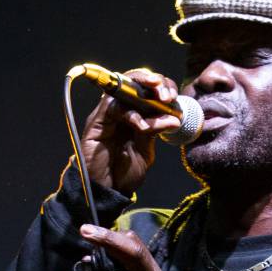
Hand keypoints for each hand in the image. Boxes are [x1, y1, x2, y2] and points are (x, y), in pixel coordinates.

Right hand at [78, 67, 184, 192]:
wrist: (106, 190)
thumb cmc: (124, 172)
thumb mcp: (145, 150)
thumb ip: (155, 131)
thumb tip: (174, 117)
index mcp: (135, 113)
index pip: (148, 88)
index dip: (162, 86)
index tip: (174, 97)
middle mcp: (120, 109)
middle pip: (135, 80)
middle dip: (154, 81)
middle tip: (167, 94)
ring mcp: (107, 114)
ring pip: (123, 88)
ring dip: (144, 92)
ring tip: (160, 103)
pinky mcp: (97, 122)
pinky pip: (113, 107)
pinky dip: (130, 114)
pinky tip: (141, 126)